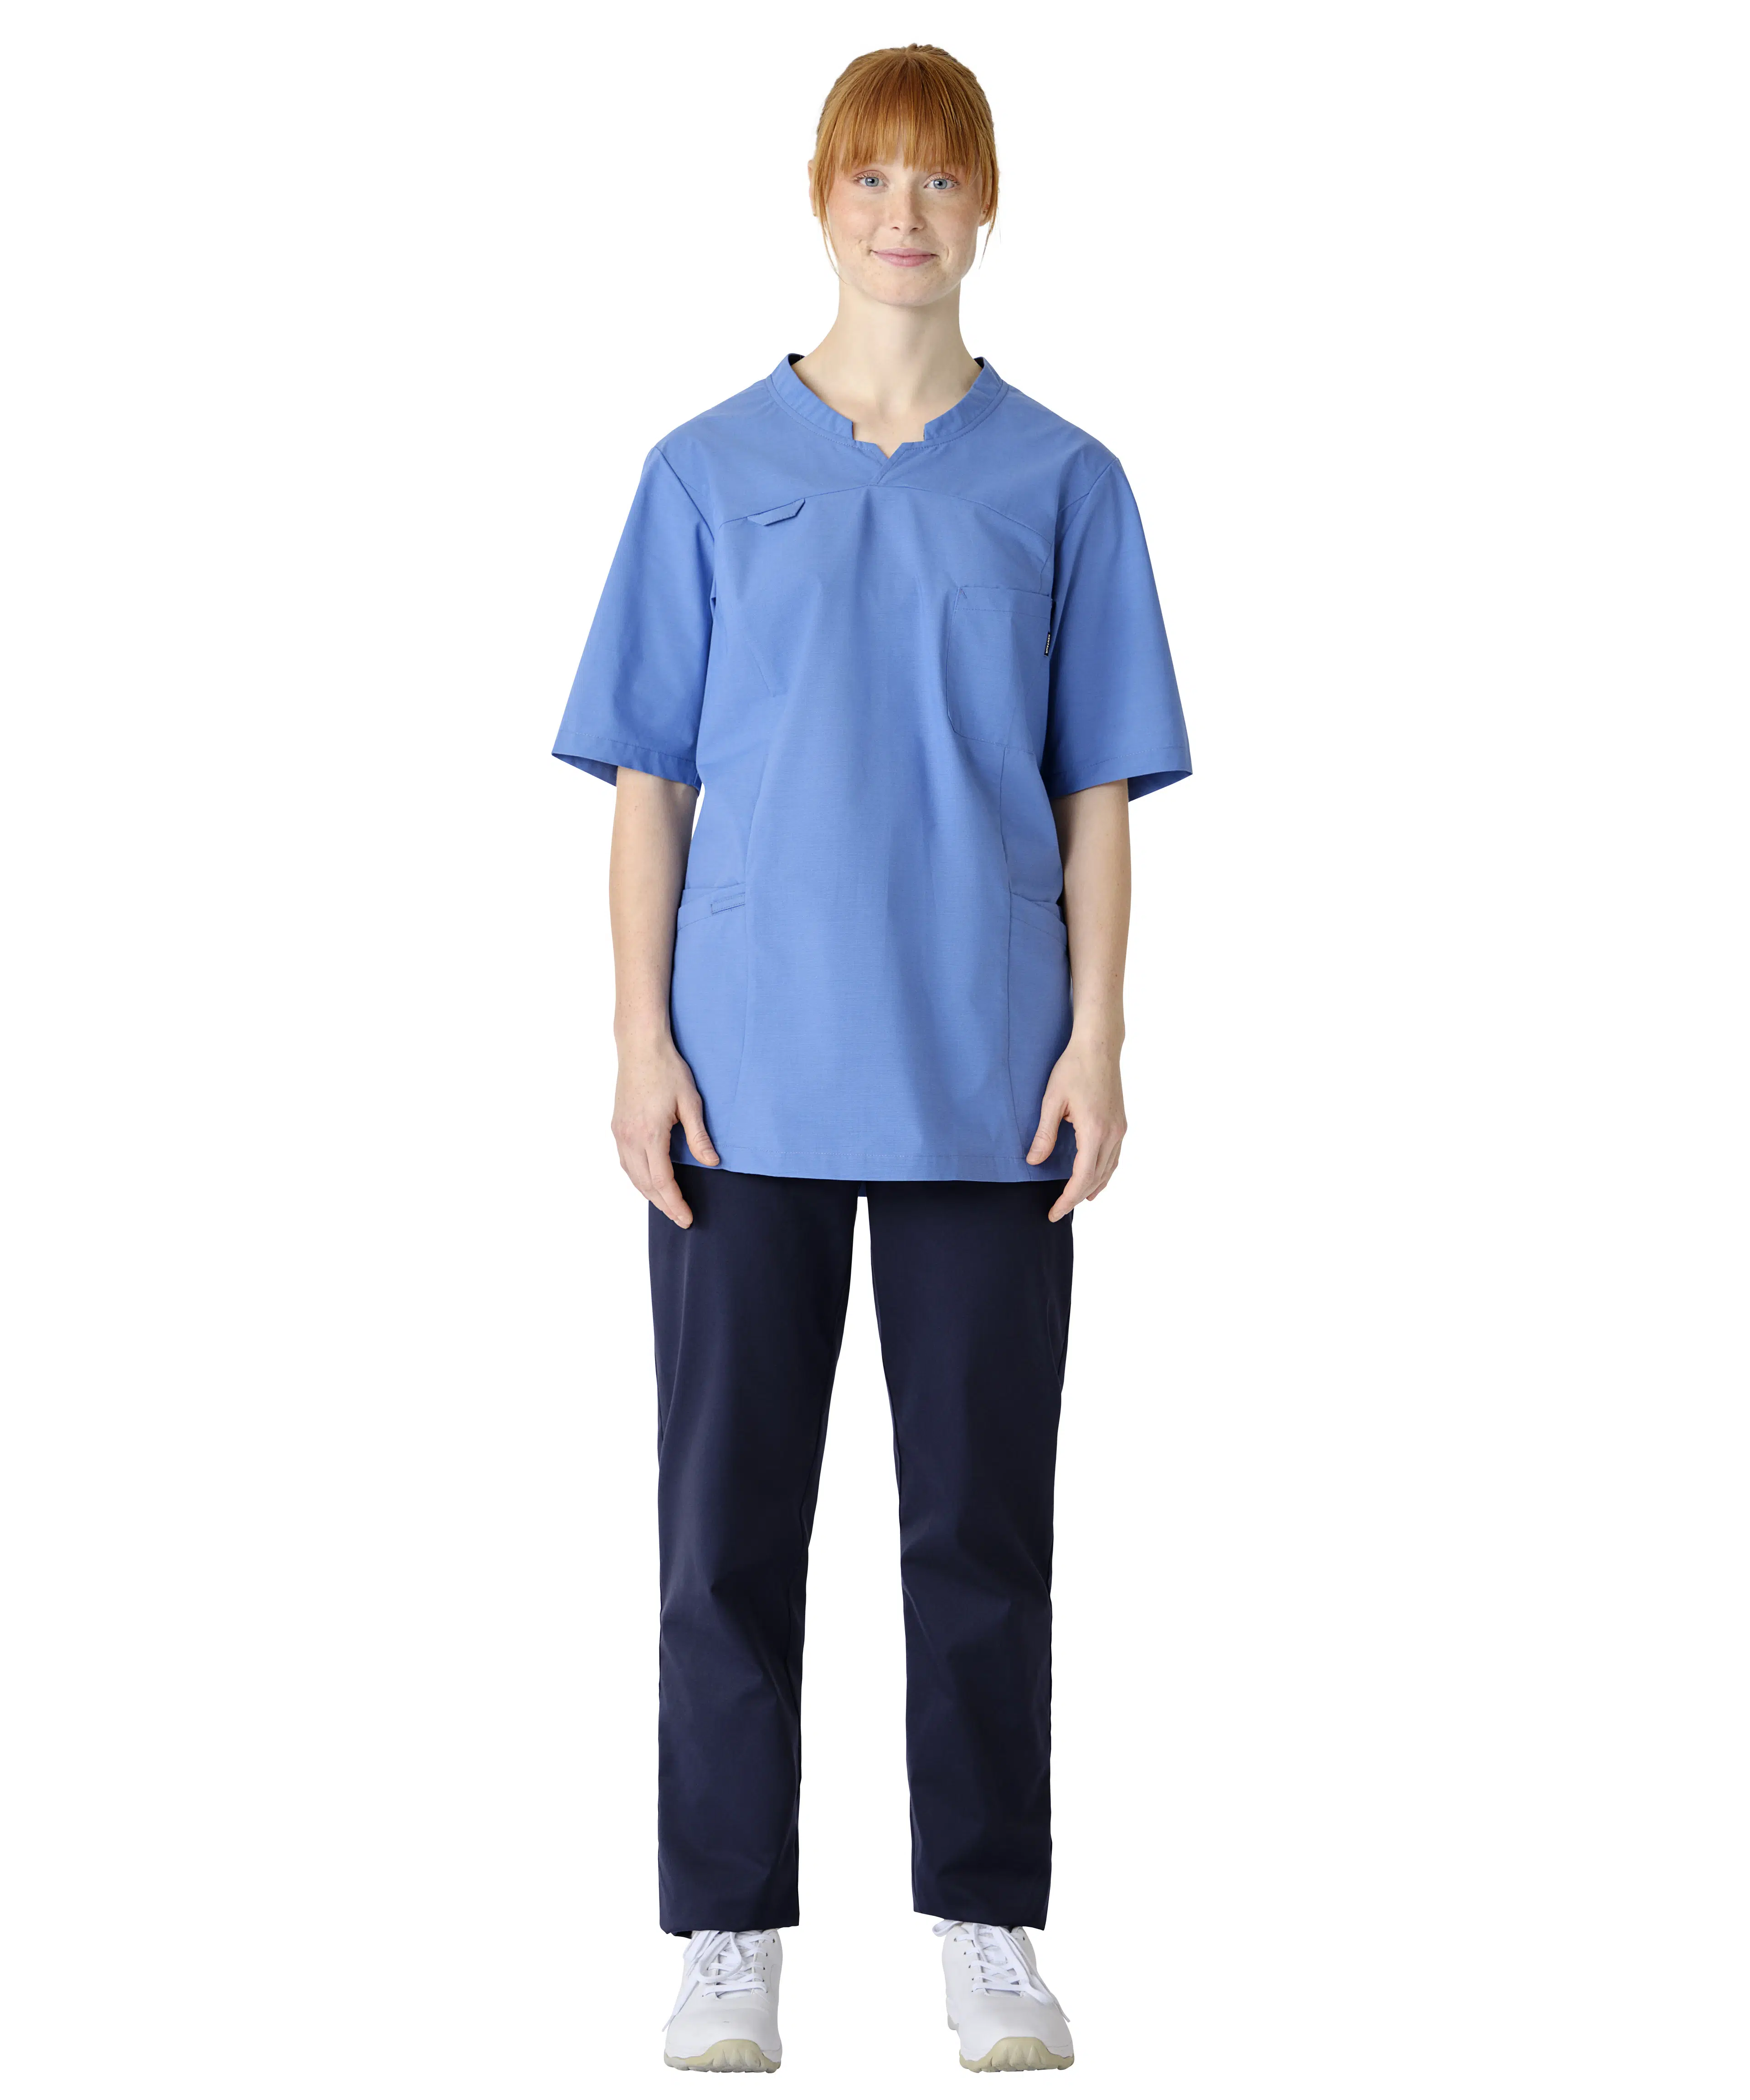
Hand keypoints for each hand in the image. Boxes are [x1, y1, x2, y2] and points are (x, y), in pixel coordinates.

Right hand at [611, 1032, 718, 1226]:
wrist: (640, 1047)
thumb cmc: (668, 1070)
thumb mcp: (691, 1102)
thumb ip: (699, 1137)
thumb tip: (712, 1163)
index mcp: (650, 1133)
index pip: (662, 1180)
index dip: (675, 1202)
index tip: (687, 1218)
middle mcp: (630, 1137)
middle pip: (646, 1184)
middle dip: (664, 1205)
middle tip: (681, 1219)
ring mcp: (620, 1132)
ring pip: (633, 1175)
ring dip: (649, 1194)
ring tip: (667, 1206)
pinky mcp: (617, 1126)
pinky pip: (626, 1162)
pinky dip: (638, 1178)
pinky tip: (648, 1182)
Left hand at [1026, 1035, 1125, 1222]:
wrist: (1098, 1046)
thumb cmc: (1073, 1068)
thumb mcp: (1052, 1101)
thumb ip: (1044, 1134)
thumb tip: (1034, 1162)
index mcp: (1095, 1131)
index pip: (1082, 1178)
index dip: (1068, 1198)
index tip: (1054, 1212)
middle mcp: (1112, 1134)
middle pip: (1096, 1179)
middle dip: (1077, 1198)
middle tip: (1058, 1211)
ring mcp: (1119, 1129)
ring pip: (1108, 1170)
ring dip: (1092, 1188)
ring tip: (1076, 1202)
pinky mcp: (1120, 1123)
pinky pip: (1114, 1158)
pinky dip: (1104, 1174)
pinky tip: (1096, 1180)